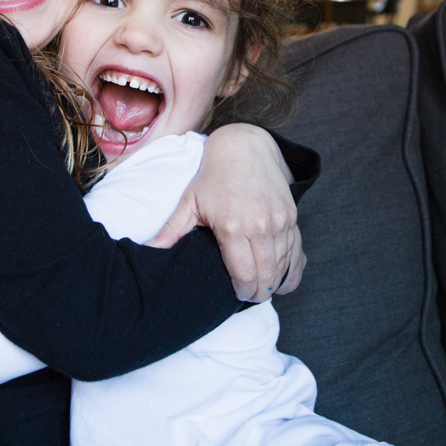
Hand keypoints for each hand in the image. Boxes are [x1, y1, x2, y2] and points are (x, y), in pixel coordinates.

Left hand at [149, 124, 305, 301]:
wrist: (244, 148)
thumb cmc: (214, 177)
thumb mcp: (190, 203)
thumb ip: (171, 231)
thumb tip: (148, 250)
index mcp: (233, 227)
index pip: (244, 274)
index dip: (242, 291)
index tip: (237, 295)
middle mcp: (260, 226)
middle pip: (266, 275)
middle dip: (259, 292)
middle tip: (251, 297)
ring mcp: (280, 221)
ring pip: (283, 265)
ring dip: (274, 282)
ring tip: (263, 289)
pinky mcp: (291, 216)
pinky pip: (296, 251)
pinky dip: (290, 268)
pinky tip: (282, 279)